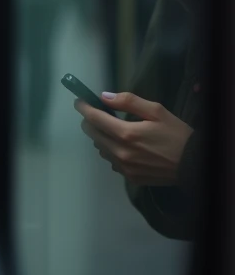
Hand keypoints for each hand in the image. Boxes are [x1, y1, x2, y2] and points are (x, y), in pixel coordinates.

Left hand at [75, 91, 193, 185]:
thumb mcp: (156, 111)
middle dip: (91, 121)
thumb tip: (103, 97)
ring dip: (101, 136)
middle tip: (99, 113)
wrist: (195, 165)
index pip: (93, 118)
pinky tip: (125, 146)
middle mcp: (120, 152)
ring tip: (115, 130)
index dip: (83, 107)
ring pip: (100, 148)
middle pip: (91, 133)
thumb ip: (128, 101)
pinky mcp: (130, 177)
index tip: (79, 101)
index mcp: (126, 134)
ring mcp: (124, 168)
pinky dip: (112, 151)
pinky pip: (111, 161)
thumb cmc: (177, 135)